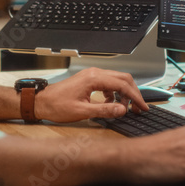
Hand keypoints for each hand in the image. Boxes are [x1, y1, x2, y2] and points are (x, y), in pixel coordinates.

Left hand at [34, 67, 148, 122]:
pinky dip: (114, 92)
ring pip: (117, 80)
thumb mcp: (82, 111)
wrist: (42, 102)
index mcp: (94, 78)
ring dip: (124, 93)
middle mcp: (94, 73)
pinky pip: (108, 83)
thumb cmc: (57, 106)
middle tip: (139, 108)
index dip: (135, 97)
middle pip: (123, 78)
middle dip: (133, 93)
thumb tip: (122, 110)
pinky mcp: (89, 80)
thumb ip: (104, 110)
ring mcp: (92, 75)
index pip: (122, 85)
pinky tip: (111, 103)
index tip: (142, 107)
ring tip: (125, 108)